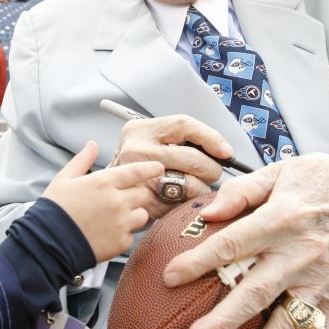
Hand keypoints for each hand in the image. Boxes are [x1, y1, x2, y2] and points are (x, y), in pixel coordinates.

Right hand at [44, 141, 163, 262]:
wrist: (48, 243)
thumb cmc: (55, 210)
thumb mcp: (64, 179)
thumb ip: (82, 160)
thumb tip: (92, 145)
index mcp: (104, 182)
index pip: (137, 171)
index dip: (151, 168)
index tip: (159, 167)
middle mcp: (117, 201)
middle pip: (142, 193)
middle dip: (135, 194)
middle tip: (121, 199)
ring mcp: (121, 223)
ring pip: (142, 215)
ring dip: (134, 214)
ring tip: (115, 218)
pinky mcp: (121, 243)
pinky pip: (132, 235)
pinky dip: (123, 234)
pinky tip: (107, 233)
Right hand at [109, 114, 231, 220]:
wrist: (103, 197)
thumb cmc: (134, 170)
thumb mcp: (146, 143)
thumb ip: (177, 140)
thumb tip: (222, 150)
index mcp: (138, 130)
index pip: (183, 124)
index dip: (210, 137)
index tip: (226, 151)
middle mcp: (136, 151)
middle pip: (193, 157)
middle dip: (211, 169)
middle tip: (211, 174)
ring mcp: (138, 179)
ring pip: (191, 184)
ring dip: (200, 190)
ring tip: (191, 189)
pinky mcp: (144, 203)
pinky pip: (182, 204)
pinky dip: (187, 204)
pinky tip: (179, 201)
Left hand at [161, 152, 328, 328]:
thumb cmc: (316, 180)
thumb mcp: (278, 172)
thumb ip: (241, 192)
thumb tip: (208, 211)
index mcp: (281, 219)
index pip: (232, 244)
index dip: (198, 262)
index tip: (169, 278)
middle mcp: (300, 253)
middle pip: (256, 293)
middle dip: (223, 322)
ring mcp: (321, 278)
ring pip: (288, 321)